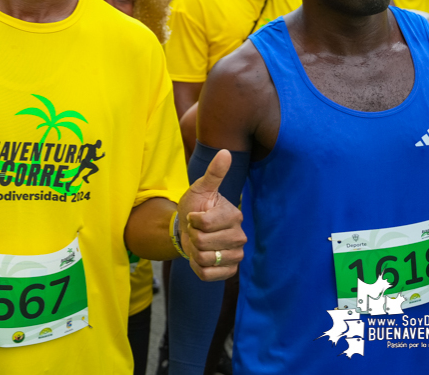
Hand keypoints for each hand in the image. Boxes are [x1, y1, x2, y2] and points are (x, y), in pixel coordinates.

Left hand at [177, 149, 245, 280]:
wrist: (189, 229)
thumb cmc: (195, 206)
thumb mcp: (201, 189)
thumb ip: (214, 173)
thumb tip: (226, 152)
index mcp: (234, 216)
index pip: (204, 223)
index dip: (192, 221)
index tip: (195, 216)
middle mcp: (240, 237)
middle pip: (202, 242)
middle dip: (192, 236)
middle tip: (196, 231)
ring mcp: (236, 255)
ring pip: (205, 259)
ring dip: (194, 252)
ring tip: (199, 244)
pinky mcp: (229, 271)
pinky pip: (207, 275)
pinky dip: (197, 267)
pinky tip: (201, 257)